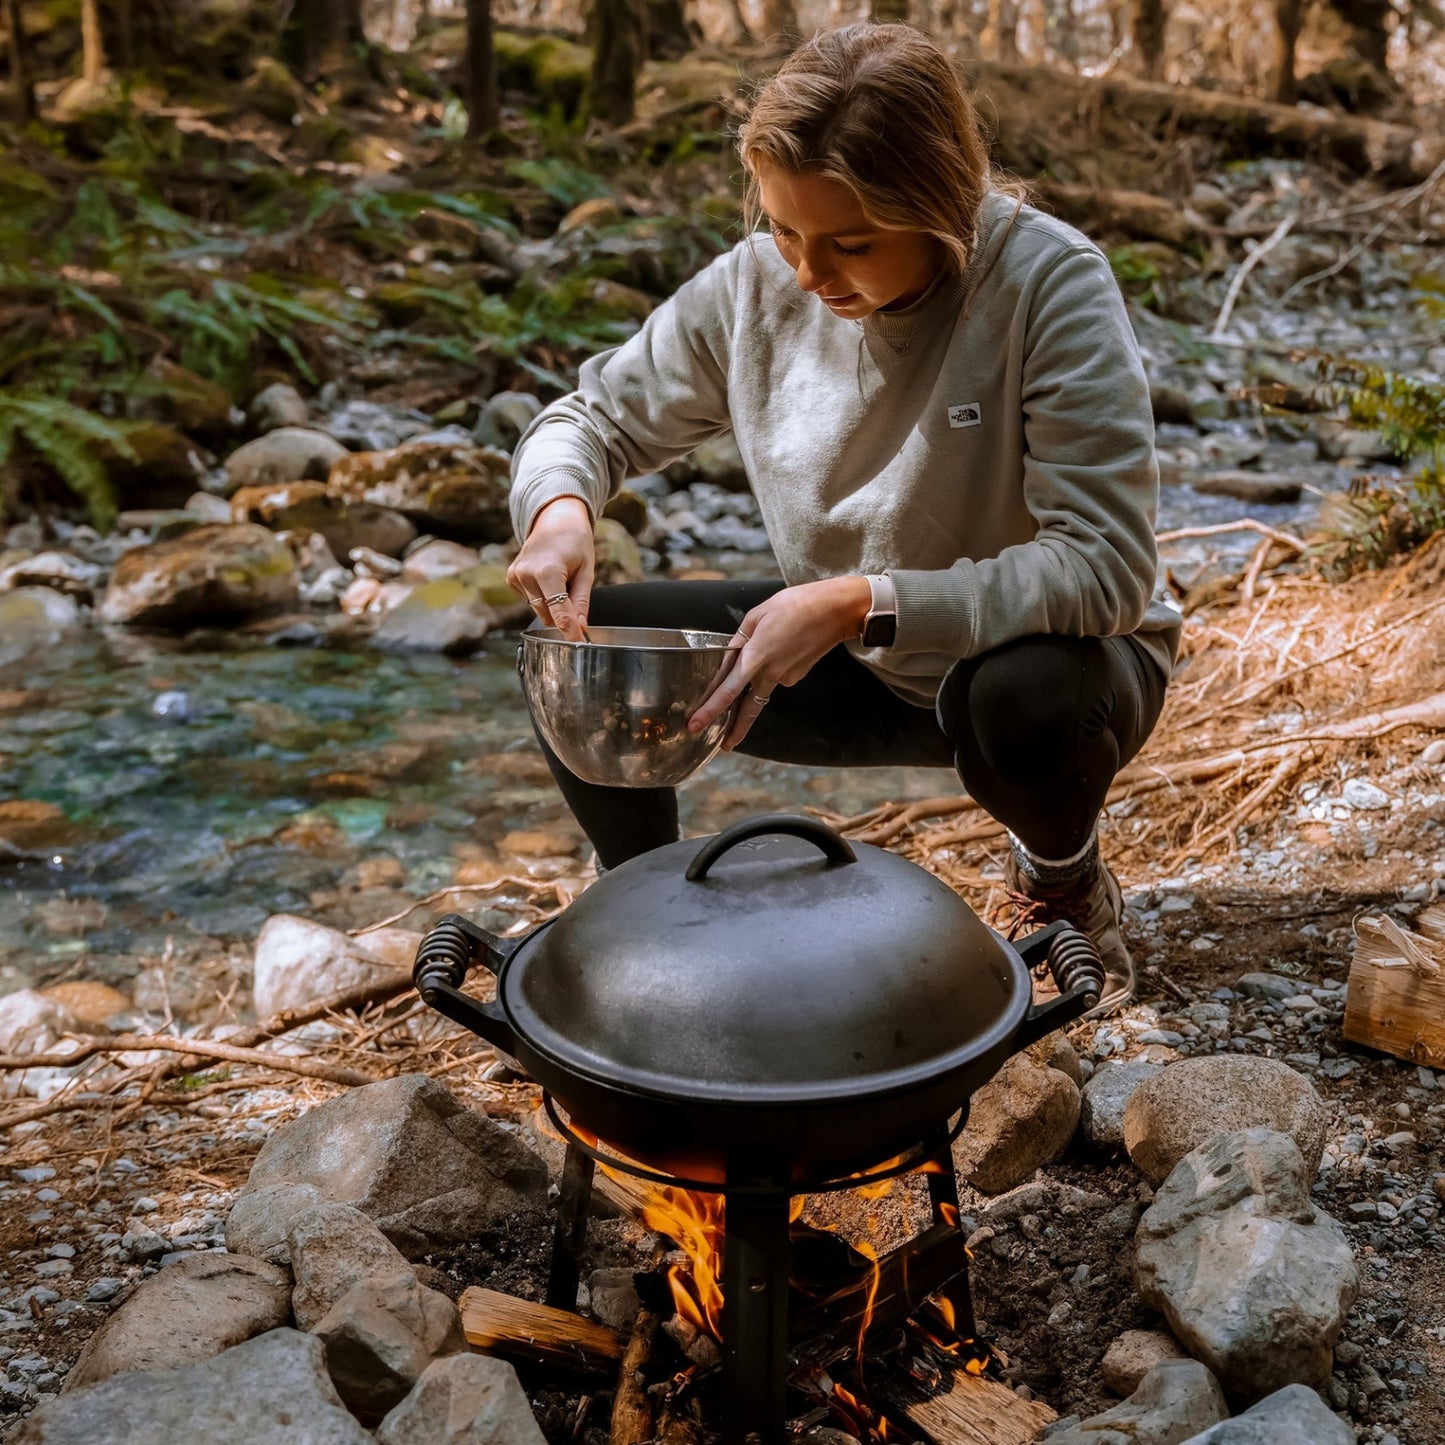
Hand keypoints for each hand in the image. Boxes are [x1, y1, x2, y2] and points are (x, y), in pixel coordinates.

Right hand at [506, 497, 594, 640]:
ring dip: (553, 605)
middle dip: (563, 615)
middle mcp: (526, 574)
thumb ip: (581, 602)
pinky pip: (531, 600)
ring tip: (562, 579)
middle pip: (548, 614)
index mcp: (547, 571)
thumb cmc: (575, 541)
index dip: (571, 632)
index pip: (559, 613)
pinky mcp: (511, 578)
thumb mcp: (586, 570)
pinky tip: (548, 578)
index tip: (579, 645)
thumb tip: (580, 629)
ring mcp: (515, 576)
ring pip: (539, 609)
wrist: (554, 518)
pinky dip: (542, 596)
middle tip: (576, 598)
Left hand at [688, 576, 871, 750]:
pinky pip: (775, 676)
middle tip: (722, 746)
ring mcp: (786, 677)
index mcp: (756, 657)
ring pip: (761, 691)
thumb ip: (740, 638)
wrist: (837, 611)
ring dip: (751, 695)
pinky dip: (770, 669)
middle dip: (733, 730)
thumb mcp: (758, 614)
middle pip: (748, 709)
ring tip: (753, 684)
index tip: (695, 725)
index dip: (710, 710)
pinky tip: (780, 648)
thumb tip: (731, 656)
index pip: (727, 691)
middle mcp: (771, 673)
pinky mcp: (797, 676)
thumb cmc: (797, 605)